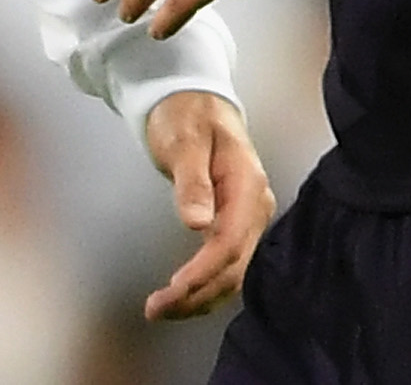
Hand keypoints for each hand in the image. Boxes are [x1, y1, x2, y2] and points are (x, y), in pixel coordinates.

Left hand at [139, 90, 273, 319]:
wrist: (195, 99)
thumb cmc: (187, 114)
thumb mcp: (184, 140)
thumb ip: (191, 181)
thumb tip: (197, 223)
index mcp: (247, 184)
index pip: (229, 242)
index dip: (201, 272)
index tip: (172, 290)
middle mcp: (254, 206)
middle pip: (233, 266)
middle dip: (197, 294)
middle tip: (156, 309)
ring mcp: (248, 217)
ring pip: (232, 272)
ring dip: (200, 297)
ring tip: (162, 310)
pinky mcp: (236, 224)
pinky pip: (226, 264)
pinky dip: (205, 286)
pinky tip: (183, 297)